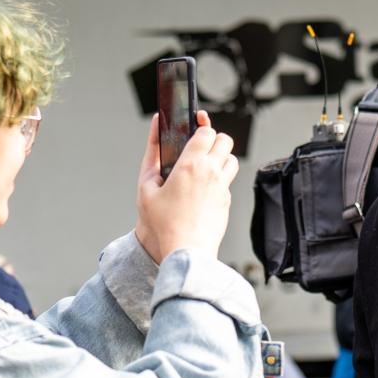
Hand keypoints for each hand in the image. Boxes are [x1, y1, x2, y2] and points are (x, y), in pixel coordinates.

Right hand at [134, 111, 237, 262]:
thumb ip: (152, 153)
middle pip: (225, 140)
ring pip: (232, 159)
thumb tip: (156, 126)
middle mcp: (211, 173)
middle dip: (213, 139)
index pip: (206, 131)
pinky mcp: (227, 202)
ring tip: (204, 166)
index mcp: (191, 165)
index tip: (193, 128)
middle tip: (200, 146)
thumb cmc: (162, 223)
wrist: (186, 251)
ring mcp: (223, 188)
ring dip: (221, 157)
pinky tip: (203, 190)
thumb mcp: (146, 186)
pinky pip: (228, 182)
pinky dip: (219, 179)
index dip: (200, 127)